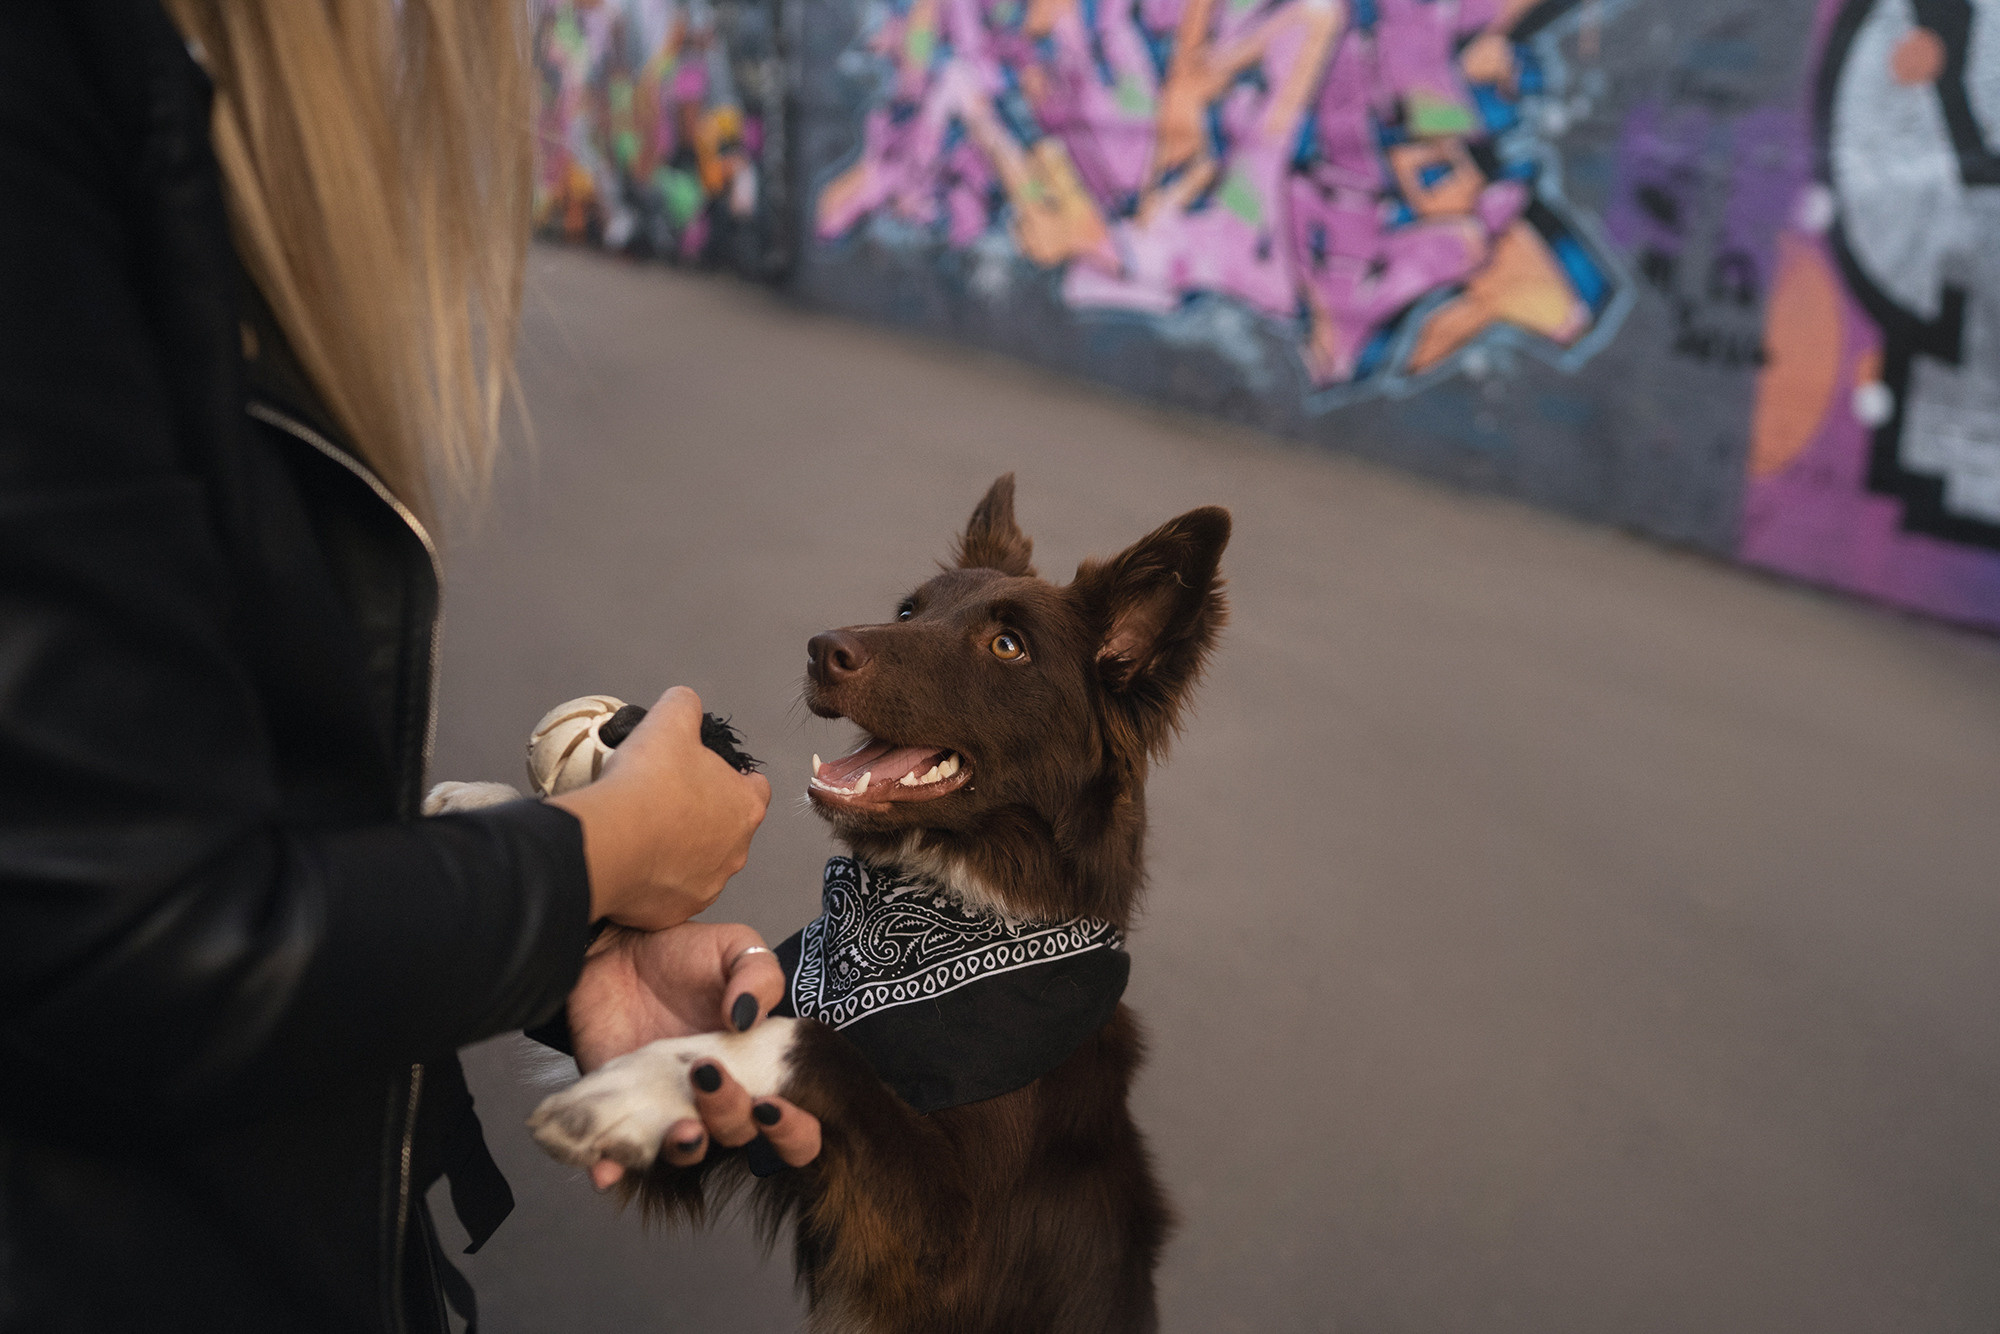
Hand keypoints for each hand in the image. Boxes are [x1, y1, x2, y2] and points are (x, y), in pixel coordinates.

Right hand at [551, 686, 770, 928]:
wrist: (608, 841)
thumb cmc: (647, 782)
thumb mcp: (669, 720)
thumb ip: (685, 705)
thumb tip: (686, 701)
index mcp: (745, 807)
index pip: (756, 789)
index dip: (735, 778)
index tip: (711, 774)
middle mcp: (736, 852)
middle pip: (727, 828)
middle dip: (705, 815)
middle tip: (668, 800)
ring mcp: (707, 886)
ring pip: (701, 863)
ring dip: (682, 850)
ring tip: (646, 831)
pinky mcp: (675, 912)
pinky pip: (671, 892)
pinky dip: (657, 879)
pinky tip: (634, 860)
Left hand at [568, 921, 820, 1185]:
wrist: (617, 951)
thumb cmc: (686, 955)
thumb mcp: (736, 948)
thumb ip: (759, 976)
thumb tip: (747, 1019)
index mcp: (757, 1070)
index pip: (793, 1127)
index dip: (792, 1132)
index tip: (771, 1104)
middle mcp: (716, 1100)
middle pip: (738, 1138)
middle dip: (731, 1120)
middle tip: (708, 1076)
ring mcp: (666, 1110)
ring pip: (683, 1155)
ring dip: (683, 1150)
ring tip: (680, 1129)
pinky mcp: (618, 1112)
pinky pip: (614, 1156)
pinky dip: (610, 1169)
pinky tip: (605, 1168)